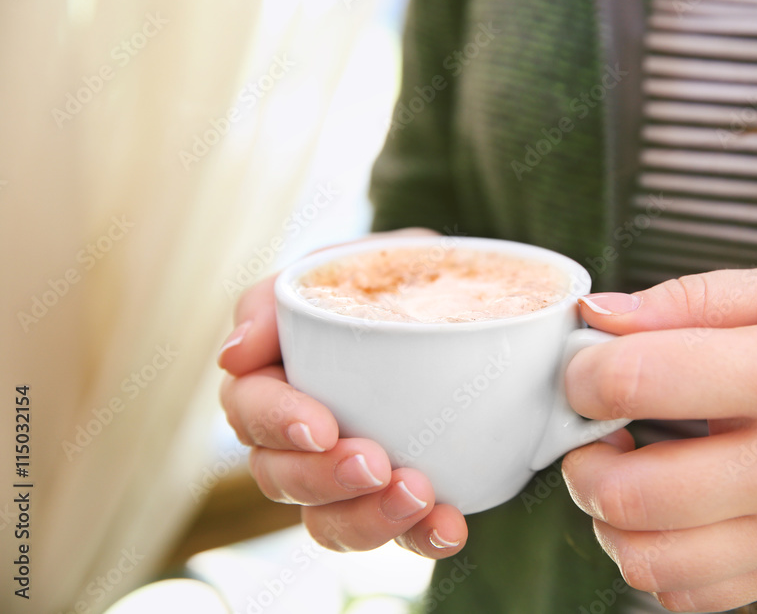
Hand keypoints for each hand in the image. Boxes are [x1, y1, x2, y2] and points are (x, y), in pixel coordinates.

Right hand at [218, 231, 467, 557]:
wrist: (482, 310)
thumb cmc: (404, 279)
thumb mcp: (361, 261)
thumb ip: (295, 291)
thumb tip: (233, 354)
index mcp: (277, 368)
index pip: (248, 402)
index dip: (275, 420)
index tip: (321, 426)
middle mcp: (297, 430)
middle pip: (276, 473)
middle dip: (322, 477)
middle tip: (375, 463)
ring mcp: (342, 472)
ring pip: (323, 519)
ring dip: (365, 517)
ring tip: (419, 496)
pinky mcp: (390, 499)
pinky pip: (391, 535)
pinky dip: (418, 537)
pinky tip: (449, 526)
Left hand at [562, 261, 756, 611]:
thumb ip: (694, 297)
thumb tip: (601, 314)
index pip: (638, 381)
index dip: (582, 373)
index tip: (586, 366)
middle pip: (629, 493)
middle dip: (577, 458)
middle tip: (592, 429)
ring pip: (649, 563)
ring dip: (607, 519)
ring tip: (625, 472)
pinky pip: (693, 597)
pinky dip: (653, 561)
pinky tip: (667, 514)